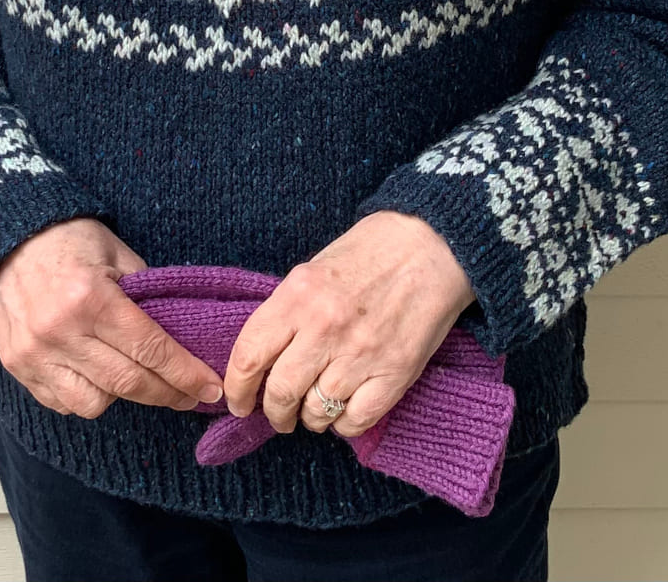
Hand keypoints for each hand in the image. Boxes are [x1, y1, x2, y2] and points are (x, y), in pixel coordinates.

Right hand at [0, 217, 224, 419]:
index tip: (209, 388)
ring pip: (93, 403)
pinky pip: (62, 402)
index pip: (150, 349)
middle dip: (167, 394)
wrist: (5, 238)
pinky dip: (86, 395)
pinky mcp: (17, 366)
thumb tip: (181, 334)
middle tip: (191, 396)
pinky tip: (99, 377)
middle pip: (128, 383)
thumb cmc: (68, 239)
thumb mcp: (117, 253)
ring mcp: (34, 354)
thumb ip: (147, 293)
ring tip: (137, 378)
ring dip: (123, 396)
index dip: (185, 374)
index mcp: (90, 298)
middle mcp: (60, 332)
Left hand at [222, 210, 476, 438]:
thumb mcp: (314, 270)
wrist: (430, 245)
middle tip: (277, 415)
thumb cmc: (370, 251)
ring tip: (314, 408)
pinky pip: (355, 421)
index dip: (237, 388)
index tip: (237, 402)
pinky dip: (343, 423)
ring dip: (310, 418)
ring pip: (316, 413)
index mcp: (298, 296)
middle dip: (273, 413)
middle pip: (280, 393)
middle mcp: (324, 327)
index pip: (249, 355)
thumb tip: (264, 358)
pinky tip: (344, 408)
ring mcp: (360, 354)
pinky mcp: (395, 374)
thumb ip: (288, 311)